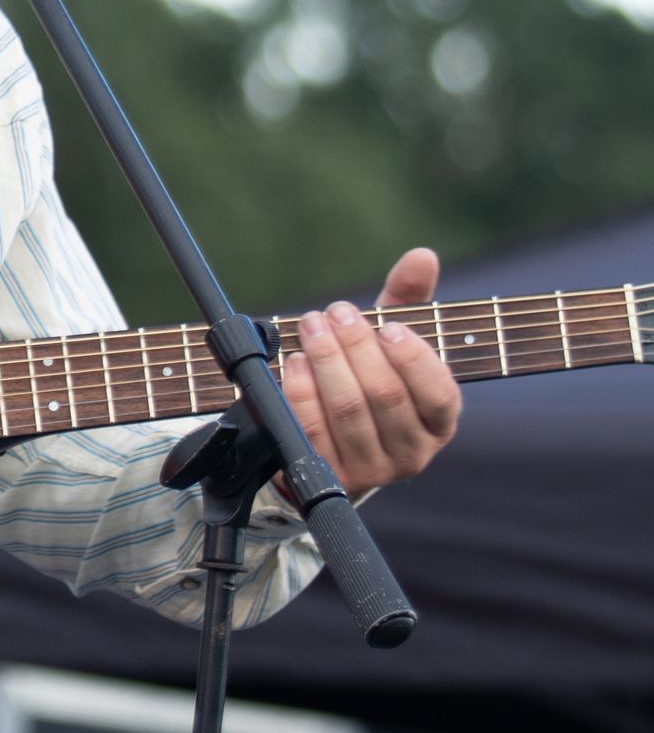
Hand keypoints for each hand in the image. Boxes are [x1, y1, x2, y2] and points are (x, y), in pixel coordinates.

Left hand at [281, 245, 461, 495]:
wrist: (331, 439)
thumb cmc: (371, 377)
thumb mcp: (392, 340)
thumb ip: (409, 298)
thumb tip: (422, 256)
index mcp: (439, 422)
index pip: (438, 393)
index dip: (413, 357)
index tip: (386, 326)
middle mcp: (413, 453)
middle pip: (384, 395)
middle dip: (355, 347)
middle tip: (334, 313)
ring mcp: (371, 471)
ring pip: (347, 410)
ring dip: (326, 361)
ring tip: (311, 327)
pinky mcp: (328, 476)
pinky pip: (311, 431)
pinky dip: (300, 391)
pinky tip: (293, 362)